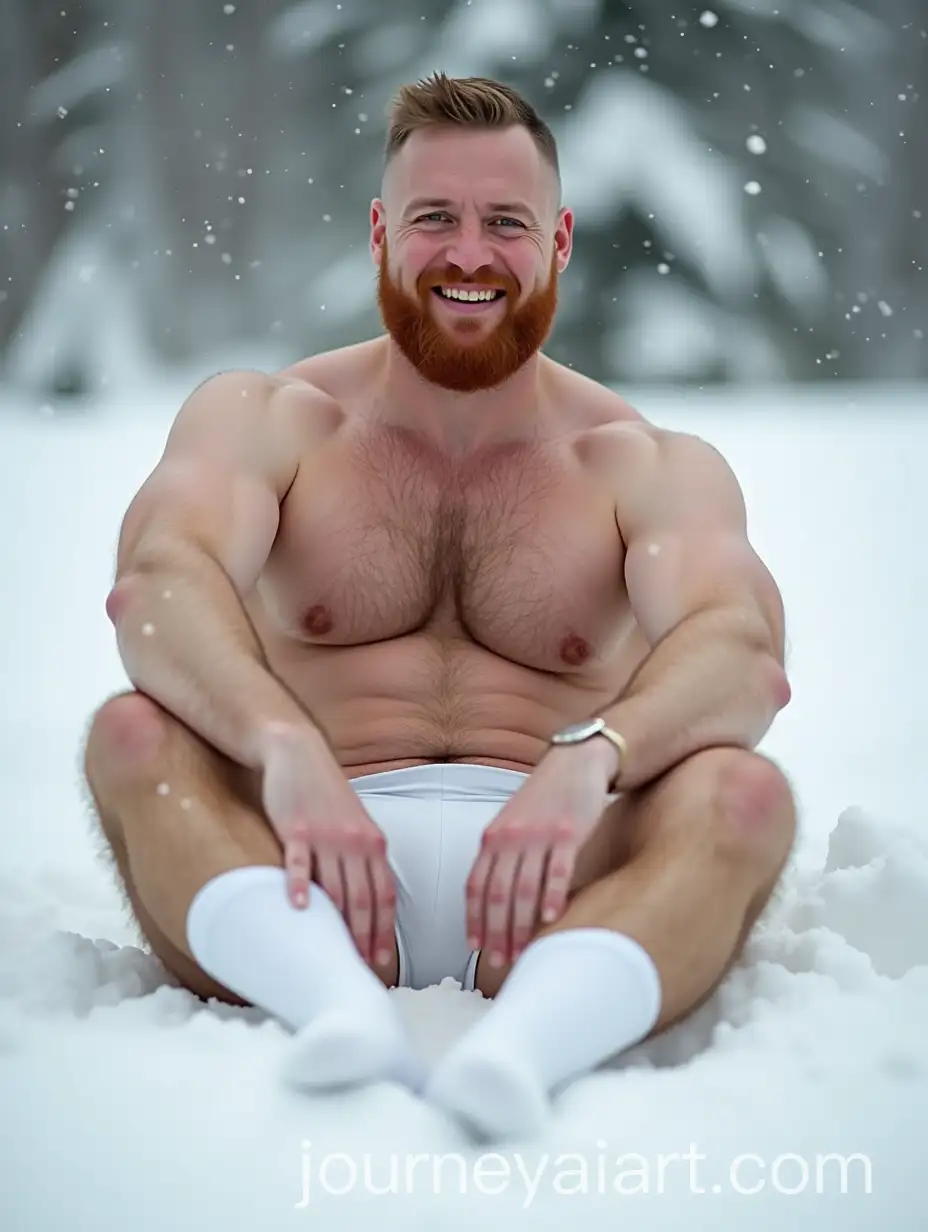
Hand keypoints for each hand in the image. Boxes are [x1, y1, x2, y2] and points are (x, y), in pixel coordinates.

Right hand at [258, 723, 395, 965]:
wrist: (300, 755)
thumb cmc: (327, 795)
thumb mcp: (355, 825)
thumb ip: (361, 858)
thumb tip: (365, 900)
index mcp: (373, 842)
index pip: (384, 894)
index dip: (384, 929)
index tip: (382, 957)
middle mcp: (354, 841)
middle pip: (363, 897)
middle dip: (364, 935)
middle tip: (361, 965)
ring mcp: (325, 836)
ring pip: (335, 886)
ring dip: (337, 921)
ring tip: (333, 950)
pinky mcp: (296, 829)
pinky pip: (299, 863)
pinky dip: (298, 886)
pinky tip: (297, 907)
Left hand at [466, 745, 614, 967]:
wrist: (574, 762)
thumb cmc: (544, 797)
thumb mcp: (512, 822)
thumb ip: (502, 855)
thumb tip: (494, 898)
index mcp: (492, 836)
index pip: (476, 886)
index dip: (474, 919)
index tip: (475, 947)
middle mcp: (510, 837)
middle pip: (497, 894)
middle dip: (496, 932)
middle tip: (499, 961)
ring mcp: (538, 835)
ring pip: (524, 888)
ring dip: (521, 926)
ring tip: (523, 952)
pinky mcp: (568, 833)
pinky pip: (558, 871)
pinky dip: (553, 898)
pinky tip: (552, 919)